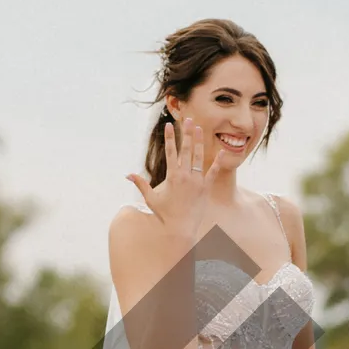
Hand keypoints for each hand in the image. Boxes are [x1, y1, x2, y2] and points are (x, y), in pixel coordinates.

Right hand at [126, 118, 220, 239]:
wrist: (180, 228)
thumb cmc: (164, 214)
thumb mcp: (151, 198)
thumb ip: (141, 184)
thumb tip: (127, 175)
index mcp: (172, 176)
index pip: (170, 152)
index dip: (169, 137)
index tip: (168, 125)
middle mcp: (185, 176)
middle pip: (186, 150)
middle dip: (186, 133)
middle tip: (188, 119)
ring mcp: (197, 181)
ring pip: (199, 157)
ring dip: (199, 142)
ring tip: (200, 128)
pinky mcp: (206, 188)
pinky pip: (213, 172)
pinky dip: (217, 162)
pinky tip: (221, 151)